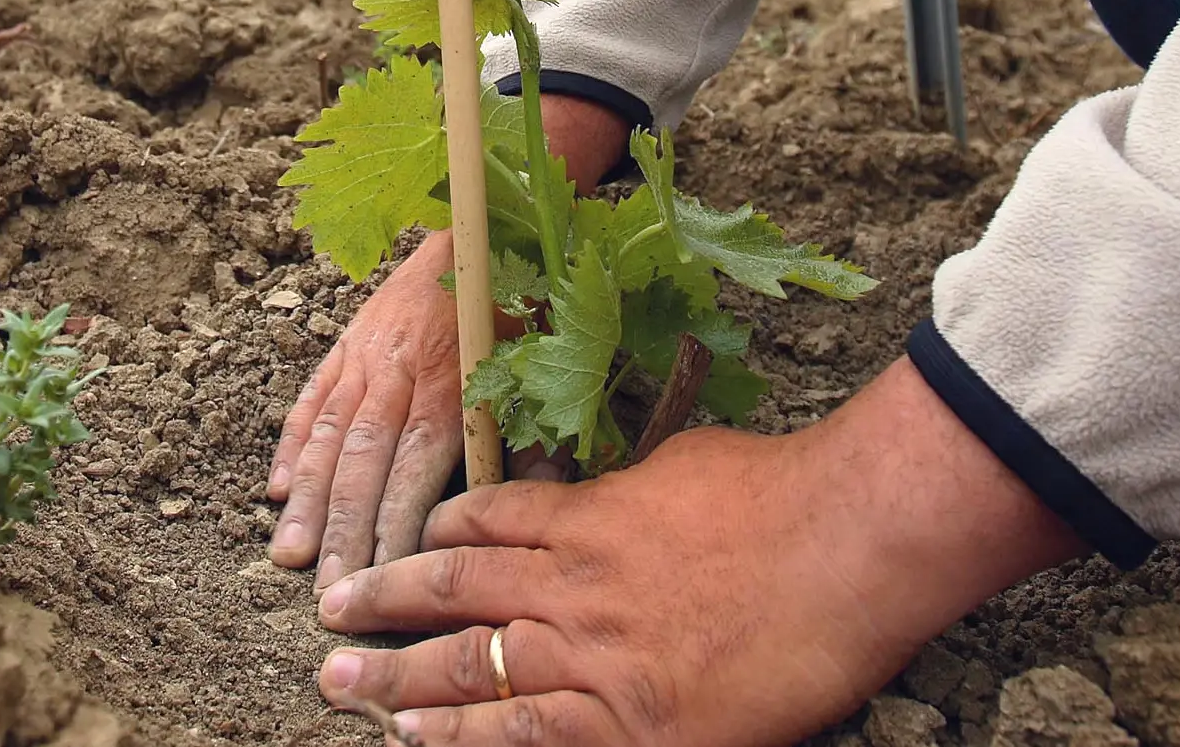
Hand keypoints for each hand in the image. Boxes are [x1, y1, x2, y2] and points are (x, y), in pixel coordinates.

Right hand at [267, 231, 540, 590]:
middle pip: (363, 462)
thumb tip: (535, 498)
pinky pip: (311, 398)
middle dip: (344, 530)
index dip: (394, 522)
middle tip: (328, 590)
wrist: (482, 222)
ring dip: (308, 500)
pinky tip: (277, 490)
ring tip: (289, 554)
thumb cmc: (520, 301)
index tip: (381, 576)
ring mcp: (365, 353)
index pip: (414, 465)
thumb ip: (532, 432)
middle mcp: (399, 368)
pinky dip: (292, 445)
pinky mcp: (347, 340)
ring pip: (328, 436)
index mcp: (450, 378)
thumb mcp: (539, 362)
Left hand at [313, 358, 1085, 744]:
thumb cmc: (782, 493)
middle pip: (457, 591)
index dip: (438, 532)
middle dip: (385, 602)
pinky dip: (472, 738)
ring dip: (400, 679)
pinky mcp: (636, 725)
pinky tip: (420, 739)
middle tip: (331, 611)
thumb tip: (604, 493)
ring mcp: (598, 658)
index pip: (489, 518)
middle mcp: (575, 585)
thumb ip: (631, 487)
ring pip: (474, 666)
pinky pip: (533, 736)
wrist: (848, 547)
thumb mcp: (688, 461)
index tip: (405, 541)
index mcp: (590, 515)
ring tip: (341, 681)